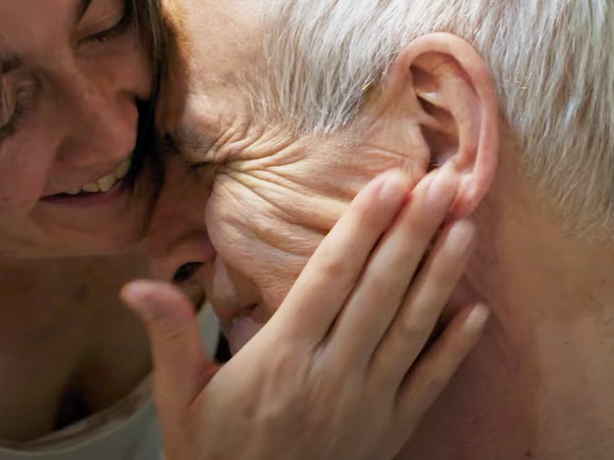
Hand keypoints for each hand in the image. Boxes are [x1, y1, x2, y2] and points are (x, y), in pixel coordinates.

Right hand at [122, 168, 487, 459]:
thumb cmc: (212, 454)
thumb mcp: (179, 398)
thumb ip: (168, 336)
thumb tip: (136, 286)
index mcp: (280, 359)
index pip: (329, 279)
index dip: (361, 227)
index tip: (389, 182)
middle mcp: (331, 376)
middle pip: (379, 292)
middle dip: (413, 232)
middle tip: (445, 182)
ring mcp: (368, 405)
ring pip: (412, 328)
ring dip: (441, 274)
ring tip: (465, 224)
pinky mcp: (390, 431)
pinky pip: (430, 383)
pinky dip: (456, 347)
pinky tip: (477, 310)